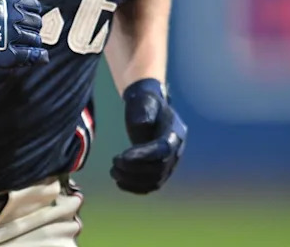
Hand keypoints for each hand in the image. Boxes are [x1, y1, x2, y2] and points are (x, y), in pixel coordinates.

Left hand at [110, 78, 186, 193]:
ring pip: (155, 180)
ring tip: (113, 171)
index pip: (162, 150)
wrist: (148, 108)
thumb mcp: (145, 101)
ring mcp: (170, 163)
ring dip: (133, 180)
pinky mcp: (160, 170)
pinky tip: (119, 183)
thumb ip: (145, 111)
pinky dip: (135, 188)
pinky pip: (151, 185)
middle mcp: (176, 151)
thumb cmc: (145, 103)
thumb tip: (143, 124)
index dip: (143, 156)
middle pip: (159, 168)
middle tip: (114, 163)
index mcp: (175, 133)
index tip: (122, 155)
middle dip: (134, 169)